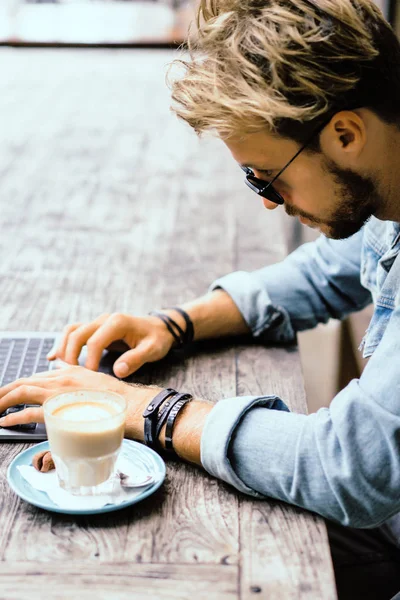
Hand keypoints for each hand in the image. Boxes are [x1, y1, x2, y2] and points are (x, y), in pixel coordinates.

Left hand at [0, 366, 160, 439]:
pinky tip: (6, 422)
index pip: (36, 377)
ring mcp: (61, 391)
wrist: (131, 405)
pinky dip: (15, 417)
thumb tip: (62, 376)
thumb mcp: (94, 381)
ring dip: (3, 402)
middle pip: (24, 382)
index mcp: (69, 372)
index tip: (8, 395)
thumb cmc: (116, 399)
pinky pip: (30, 411)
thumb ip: (76, 378)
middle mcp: (62, 378)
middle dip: (4, 392)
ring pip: (22, 393)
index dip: (18, 386)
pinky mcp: (61, 407)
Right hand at [47, 312, 175, 377]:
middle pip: (77, 334)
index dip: (89, 361)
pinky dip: (63, 343)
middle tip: (71, 376)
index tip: (90, 378)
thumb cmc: (157, 339)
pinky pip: (74, 332)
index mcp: (117, 322)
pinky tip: (54, 357)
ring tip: (61, 368)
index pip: (95, 341)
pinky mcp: (96, 329)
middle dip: (70, 355)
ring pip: (71, 331)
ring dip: (63, 348)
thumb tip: (118, 371)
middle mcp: (104, 319)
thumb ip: (136, 359)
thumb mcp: (152, 349)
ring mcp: (98, 322)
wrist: (160, 327)